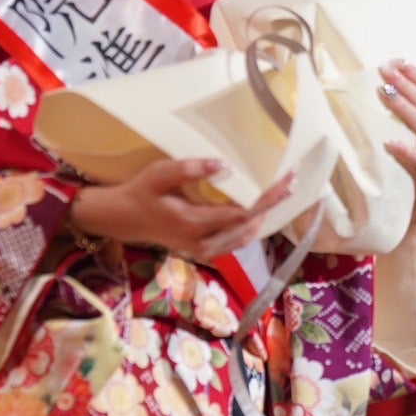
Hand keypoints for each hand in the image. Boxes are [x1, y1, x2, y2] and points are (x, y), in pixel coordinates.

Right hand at [69, 157, 293, 261]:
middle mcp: (204, 242)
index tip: (286, 181)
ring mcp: (205, 250)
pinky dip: (251, 224)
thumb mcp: (159, 174)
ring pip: (246, 236)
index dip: (267, 198)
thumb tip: (223, 164)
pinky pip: (236, 240)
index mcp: (195, 223)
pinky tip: (259, 208)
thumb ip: (190, 168)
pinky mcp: (205, 250)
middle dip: (273, 203)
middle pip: (250, 224)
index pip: (242, 212)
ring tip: (280, 191)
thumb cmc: (142, 192)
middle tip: (291, 181)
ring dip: (265, 214)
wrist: (124, 219)